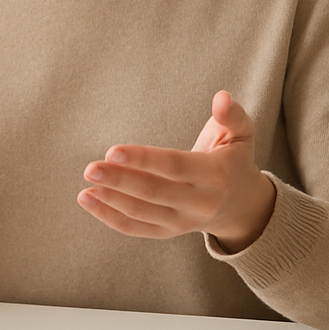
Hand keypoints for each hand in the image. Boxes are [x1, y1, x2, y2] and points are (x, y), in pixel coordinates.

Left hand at [77, 91, 275, 252]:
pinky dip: (109, 217)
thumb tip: (221, 97)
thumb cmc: (234, 160)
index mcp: (215, 176)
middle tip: (90, 169)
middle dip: (119, 181)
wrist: (241, 205)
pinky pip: (136, 228)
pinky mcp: (168, 232)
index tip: (113, 150)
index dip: (143, 159)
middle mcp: (199, 203)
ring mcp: (182, 221)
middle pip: (153, 192)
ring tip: (86, 185)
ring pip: (142, 213)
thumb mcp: (242, 135)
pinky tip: (88, 200)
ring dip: (110, 200)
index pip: (174, 167)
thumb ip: (233, 115)